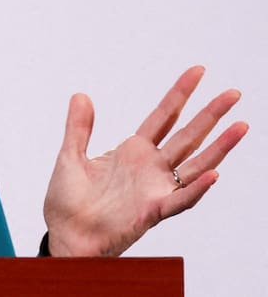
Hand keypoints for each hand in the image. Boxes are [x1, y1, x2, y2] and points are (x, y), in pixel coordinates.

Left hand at [43, 66, 247, 256]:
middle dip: (210, 114)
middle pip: (188, 135)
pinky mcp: (153, 211)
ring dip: (219, 147)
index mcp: (133, 151)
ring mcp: (155, 188)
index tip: (197, 71)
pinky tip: (214, 174)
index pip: (163, 116)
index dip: (180, 94)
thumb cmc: (68, 201)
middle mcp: (150, 168)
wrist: (65, 234)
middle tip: (233, 93)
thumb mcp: (70, 155)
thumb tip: (81, 94)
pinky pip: (180, 199)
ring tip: (241, 126)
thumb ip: (79, 127)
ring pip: (196, 164)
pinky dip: (197, 188)